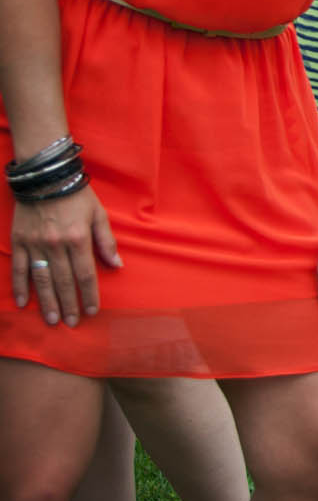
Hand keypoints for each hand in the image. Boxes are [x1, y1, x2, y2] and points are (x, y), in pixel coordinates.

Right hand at [11, 187, 120, 327]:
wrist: (46, 177)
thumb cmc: (77, 195)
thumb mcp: (98, 214)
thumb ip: (106, 241)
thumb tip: (117, 265)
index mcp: (79, 239)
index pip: (86, 274)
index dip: (89, 295)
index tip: (92, 311)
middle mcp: (57, 245)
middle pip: (64, 281)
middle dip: (69, 304)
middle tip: (72, 323)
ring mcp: (35, 244)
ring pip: (42, 279)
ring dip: (47, 302)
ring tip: (52, 320)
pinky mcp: (19, 242)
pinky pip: (18, 269)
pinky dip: (20, 287)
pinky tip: (23, 303)